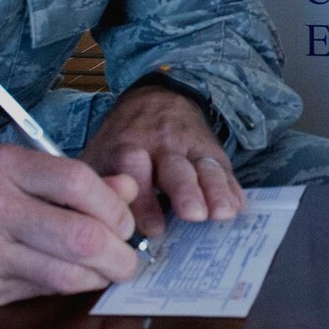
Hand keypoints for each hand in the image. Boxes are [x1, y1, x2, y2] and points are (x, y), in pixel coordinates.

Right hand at [0, 144, 140, 316]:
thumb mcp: (7, 177)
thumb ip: (70, 183)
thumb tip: (128, 188)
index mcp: (2, 167)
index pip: (79, 182)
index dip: (115, 207)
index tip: (124, 221)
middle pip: (83, 235)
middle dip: (120, 254)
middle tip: (127, 259)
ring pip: (68, 274)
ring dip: (99, 278)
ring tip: (106, 271)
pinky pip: (42, 292)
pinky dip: (65, 287)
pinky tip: (67, 279)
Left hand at [82, 85, 241, 232]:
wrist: (154, 100)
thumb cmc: (121, 144)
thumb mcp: (99, 156)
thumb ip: (95, 187)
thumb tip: (90, 226)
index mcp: (126, 148)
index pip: (133, 169)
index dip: (143, 198)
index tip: (153, 228)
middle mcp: (160, 146)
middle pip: (174, 169)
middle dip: (184, 192)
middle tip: (193, 215)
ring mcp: (189, 147)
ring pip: (203, 168)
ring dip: (214, 191)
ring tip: (222, 213)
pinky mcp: (211, 150)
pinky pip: (223, 168)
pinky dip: (231, 188)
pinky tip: (237, 206)